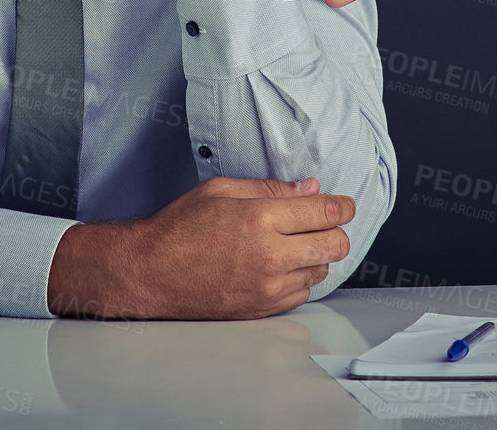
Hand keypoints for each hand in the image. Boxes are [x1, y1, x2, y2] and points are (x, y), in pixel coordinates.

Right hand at [47, 177, 352, 319]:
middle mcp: (271, 255)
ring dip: (315, 255)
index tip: (344, 204)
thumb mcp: (221, 190)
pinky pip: (303, 293)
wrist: (153, 272)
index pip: (325, 212)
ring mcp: (269, 286)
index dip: (342, 206)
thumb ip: (270, 188)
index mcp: (261, 218)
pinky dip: (299, 278)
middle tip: (322, 224)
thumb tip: (309, 188)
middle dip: (336, 231)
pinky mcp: (264, 308)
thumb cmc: (180, 227)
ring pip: (322, 270)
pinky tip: (279, 266)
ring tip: (291, 244)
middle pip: (335, 244)